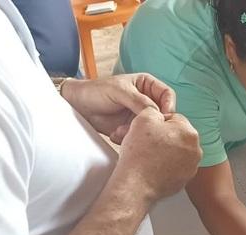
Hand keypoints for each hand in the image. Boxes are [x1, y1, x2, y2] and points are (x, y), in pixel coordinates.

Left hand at [61, 74, 176, 143]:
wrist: (77, 106)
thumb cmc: (96, 91)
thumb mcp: (119, 91)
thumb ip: (140, 101)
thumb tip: (158, 113)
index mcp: (147, 85)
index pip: (167, 95)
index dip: (168, 105)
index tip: (163, 115)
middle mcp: (146, 100)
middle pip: (162, 113)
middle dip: (153, 121)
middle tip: (144, 127)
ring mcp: (139, 115)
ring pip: (151, 126)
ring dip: (139, 131)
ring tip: (122, 131)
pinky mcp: (131, 128)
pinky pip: (139, 135)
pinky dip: (130, 137)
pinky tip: (116, 134)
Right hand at [116, 108, 200, 200]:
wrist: (136, 184)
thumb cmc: (139, 152)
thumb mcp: (144, 117)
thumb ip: (155, 110)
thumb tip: (159, 114)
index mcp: (190, 132)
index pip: (173, 119)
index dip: (156, 122)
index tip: (146, 130)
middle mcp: (196, 150)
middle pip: (175, 136)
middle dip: (161, 136)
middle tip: (144, 142)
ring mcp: (191, 167)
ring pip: (175, 151)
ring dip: (163, 151)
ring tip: (146, 154)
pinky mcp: (184, 180)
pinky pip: (174, 167)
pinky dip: (164, 166)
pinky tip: (151, 166)